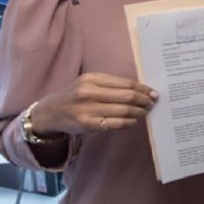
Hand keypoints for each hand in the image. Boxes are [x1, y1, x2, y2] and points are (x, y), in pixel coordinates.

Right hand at [32, 72, 157, 135]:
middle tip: (152, 103)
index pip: (125, 83)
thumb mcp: (88, 83)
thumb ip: (110, 84)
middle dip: (143, 100)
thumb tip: (140, 89)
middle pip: (126, 96)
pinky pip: (115, 123)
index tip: (152, 92)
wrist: (51, 112)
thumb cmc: (75, 96)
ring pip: (123, 111)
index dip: (142, 88)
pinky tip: (134, 120)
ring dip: (139, 112)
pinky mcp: (88, 124)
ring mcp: (88, 109)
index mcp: (91, 79)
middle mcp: (88, 92)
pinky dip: (129, 122)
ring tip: (145, 111)